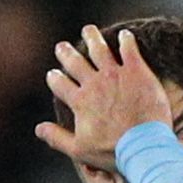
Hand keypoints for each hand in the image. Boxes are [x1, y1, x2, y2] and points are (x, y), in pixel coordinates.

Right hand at [33, 25, 169, 175]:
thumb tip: (38, 129)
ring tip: (88, 30)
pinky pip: (128, 48)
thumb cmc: (113, 152)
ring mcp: (115, 75)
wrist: (144, 146)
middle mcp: (94, 83)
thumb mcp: (80, 150)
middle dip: (66, 53)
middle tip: (62, 46)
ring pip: (98, 48)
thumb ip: (57, 138)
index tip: (53, 74)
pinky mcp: (136, 71)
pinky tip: (124, 35)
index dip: (54, 78)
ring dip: (92, 37)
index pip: (60, 84)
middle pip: (75, 62)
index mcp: (79, 101)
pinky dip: (125, 40)